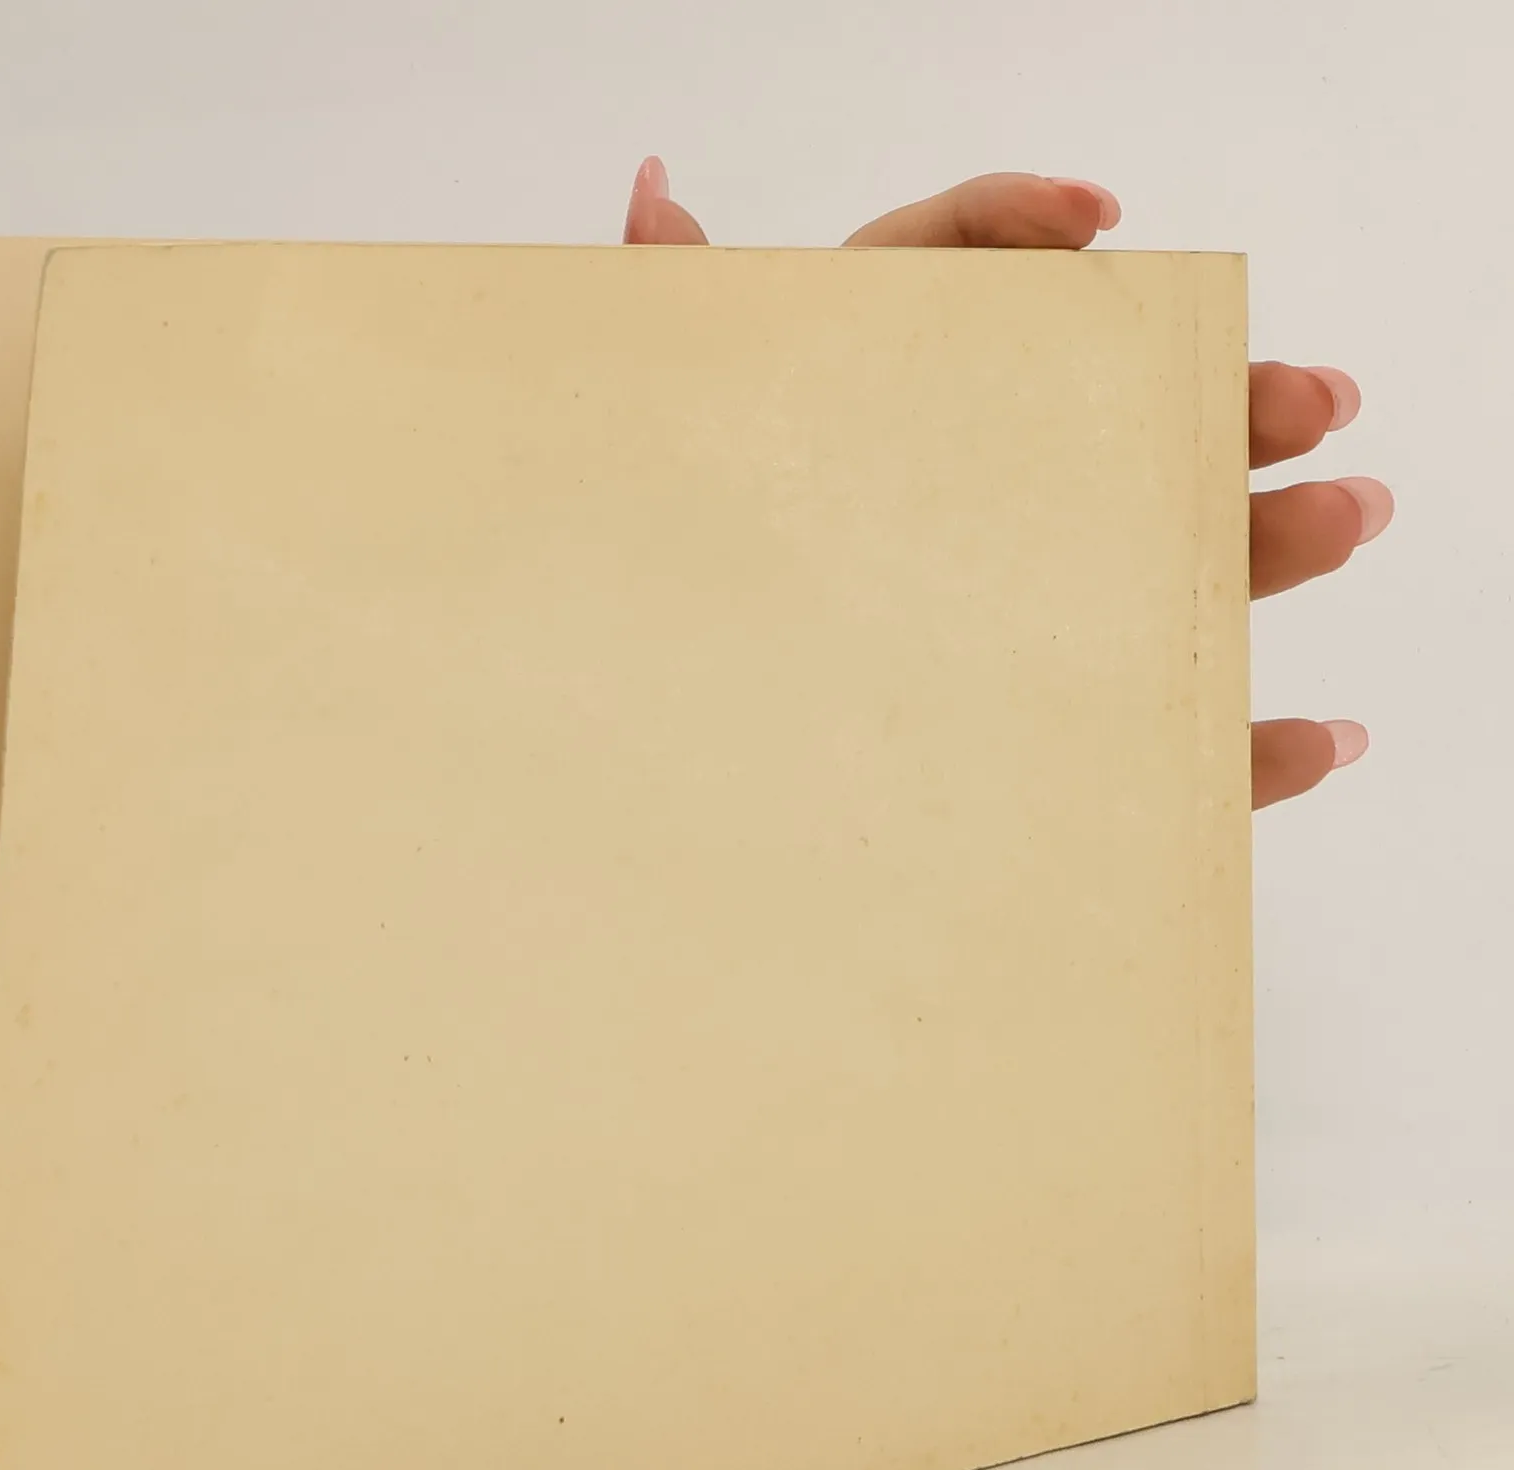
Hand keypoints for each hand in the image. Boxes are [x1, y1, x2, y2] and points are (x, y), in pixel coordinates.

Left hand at [622, 159, 1390, 809]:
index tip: (1097, 222)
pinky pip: (1148, 746)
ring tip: (1342, 516)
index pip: (963, 278)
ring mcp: (1018, 619)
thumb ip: (665, 320)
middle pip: (1116, 426)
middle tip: (1301, 398)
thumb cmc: (668, 573)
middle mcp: (973, 495)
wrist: (650, 749)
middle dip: (1222, 400)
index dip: (1029, 231)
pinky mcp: (1039, 739)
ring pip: (1160, 574)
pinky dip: (1236, 755)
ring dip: (1266, 546)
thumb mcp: (660, 442)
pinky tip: (1309, 741)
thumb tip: (654, 193)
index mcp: (885, 397)